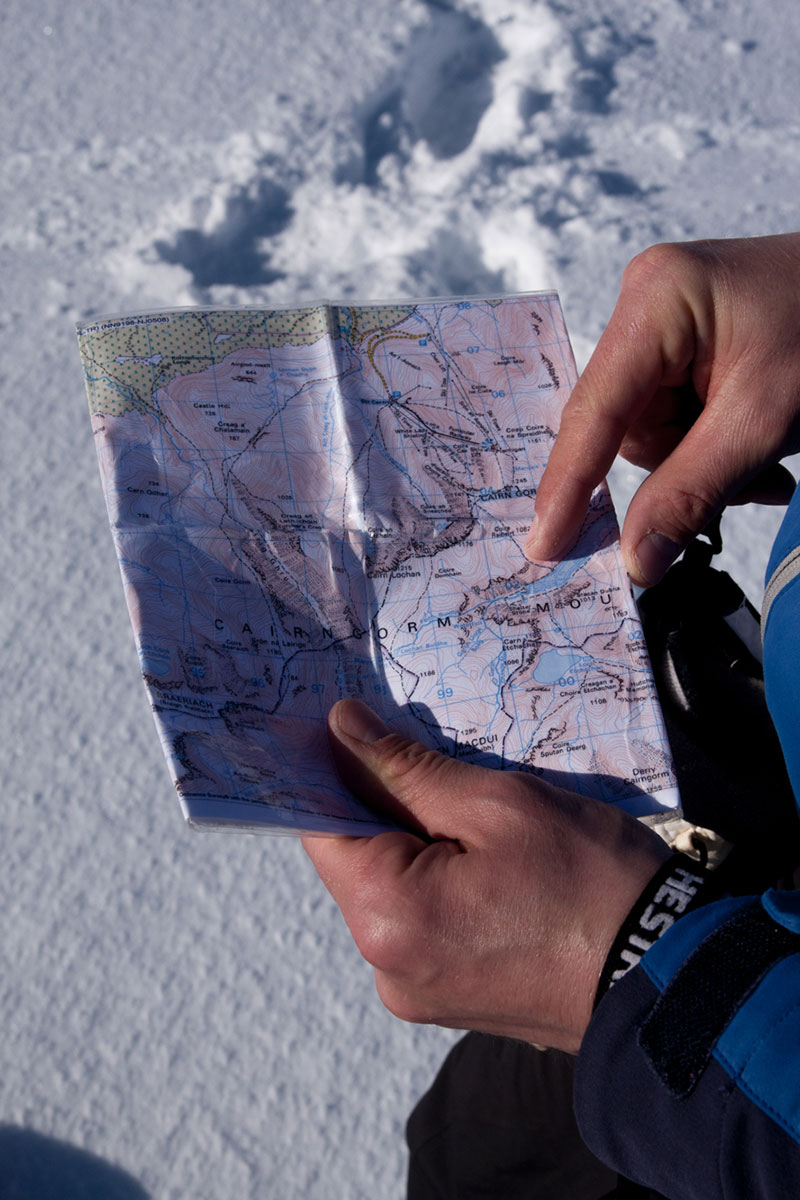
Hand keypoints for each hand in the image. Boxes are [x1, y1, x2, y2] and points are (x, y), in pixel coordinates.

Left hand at [303, 699, 669, 1052]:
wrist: (670, 976)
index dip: (332, 771)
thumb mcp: (501, 804)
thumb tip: (341, 728)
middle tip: (438, 760)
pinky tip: (491, 859)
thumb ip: (408, 769)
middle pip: (357, 860)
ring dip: (419, 843)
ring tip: (480, 814)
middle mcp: (387, 966)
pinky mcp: (450, 998)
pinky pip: (422, 923)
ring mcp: (418, 991)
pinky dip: (440, 882)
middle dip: (387, 804)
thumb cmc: (592, 882)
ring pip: (392, 890)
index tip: (355, 727)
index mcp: (389, 917)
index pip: (322, 827)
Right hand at [527, 234, 799, 585]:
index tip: (547, 544)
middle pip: (624, 427)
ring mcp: (663, 326)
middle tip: (744, 487)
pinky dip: (711, 450)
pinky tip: (754, 449)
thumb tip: (635, 560)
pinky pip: (673, 422)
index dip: (569, 483)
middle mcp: (647, 306)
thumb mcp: (763, 421)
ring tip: (764, 467)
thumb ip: (691, 492)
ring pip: (651, 435)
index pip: (596, 409)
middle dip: (678, 468)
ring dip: (702, 466)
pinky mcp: (682, 348)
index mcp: (657, 300)